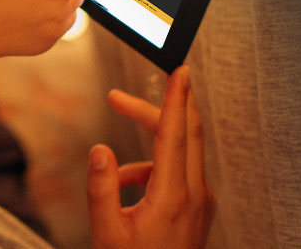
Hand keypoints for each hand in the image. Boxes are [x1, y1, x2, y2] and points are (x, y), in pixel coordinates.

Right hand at [87, 66, 214, 248]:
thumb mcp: (107, 231)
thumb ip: (102, 188)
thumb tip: (100, 150)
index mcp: (172, 196)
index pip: (175, 135)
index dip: (175, 99)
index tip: (180, 70)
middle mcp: (194, 195)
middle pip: (184, 134)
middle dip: (154, 110)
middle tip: (118, 99)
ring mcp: (200, 202)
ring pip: (180, 155)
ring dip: (146, 151)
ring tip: (113, 179)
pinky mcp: (198, 209)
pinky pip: (178, 175)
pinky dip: (152, 173)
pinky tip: (128, 194)